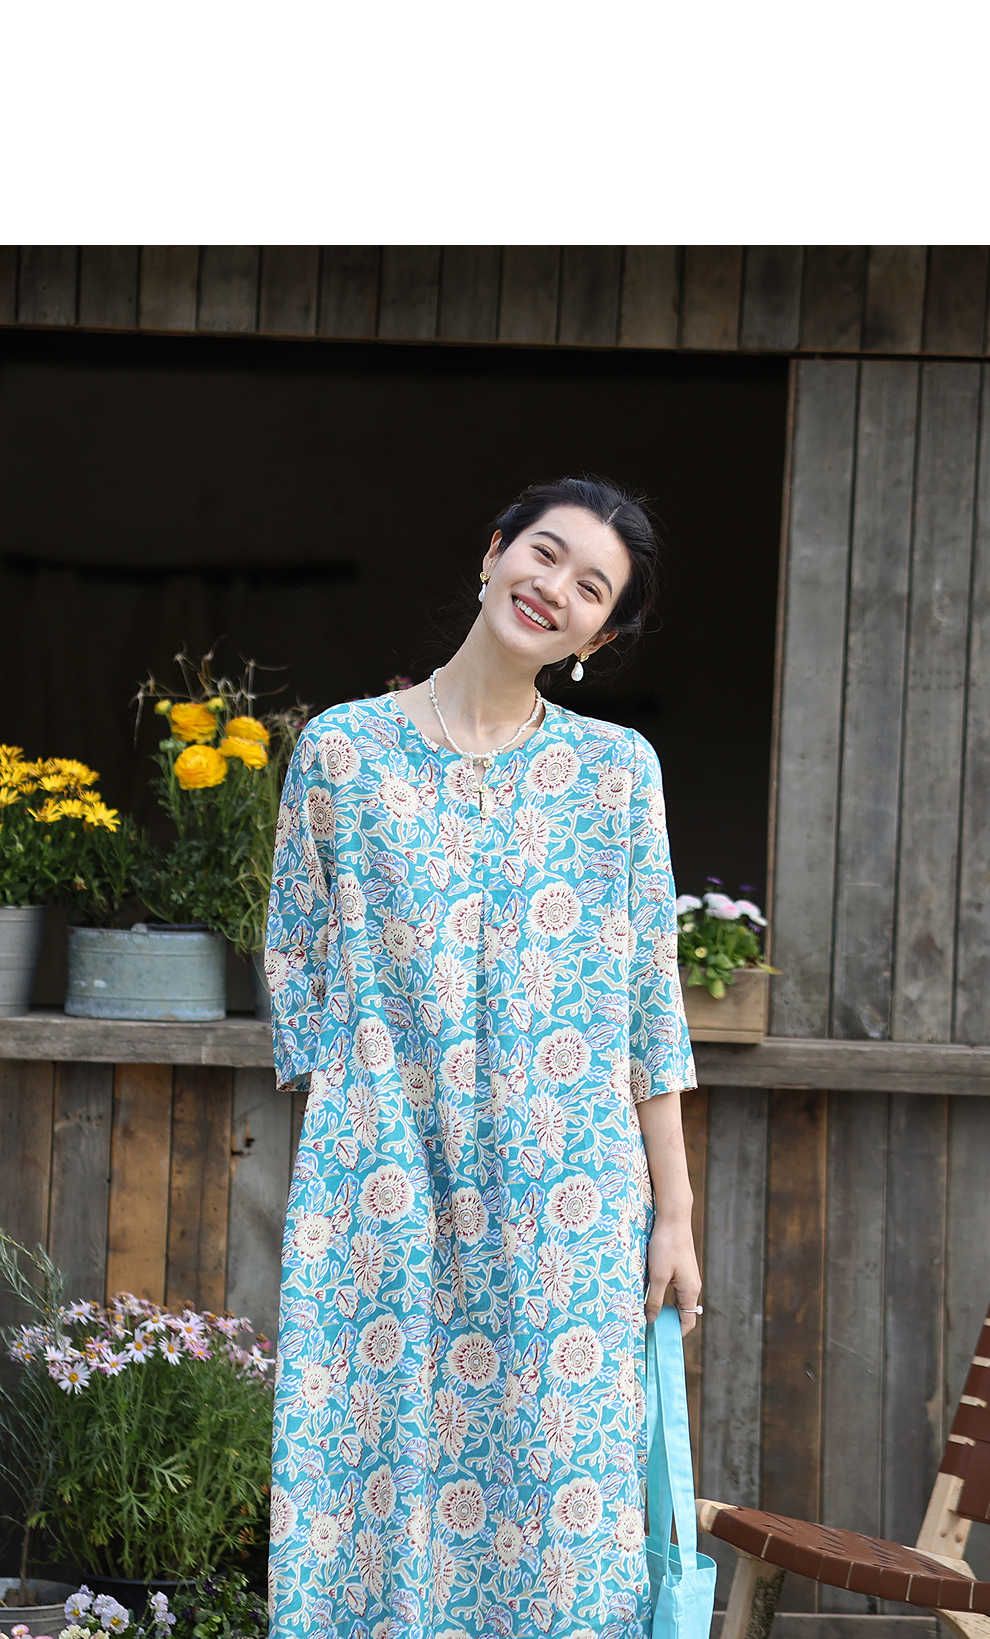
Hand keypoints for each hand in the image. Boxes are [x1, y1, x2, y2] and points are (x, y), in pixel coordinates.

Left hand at [644, 1216, 701, 1334]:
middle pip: (682, 1313)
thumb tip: (651, 1320)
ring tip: (646, 1315)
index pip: (687, 1322)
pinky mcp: (680, 1268)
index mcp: (690, 1291)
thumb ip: (654, 1300)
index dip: (674, 1333)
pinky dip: (663, 1297)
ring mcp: (687, 1277)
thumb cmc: (666, 1246)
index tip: (658, 1340)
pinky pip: (673, 1290)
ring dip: (663, 1309)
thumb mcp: (657, 1276)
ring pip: (676, 1301)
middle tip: (648, 1330)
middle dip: (667, 1322)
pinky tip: (648, 1295)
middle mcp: (692, 1286)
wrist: (673, 1218)